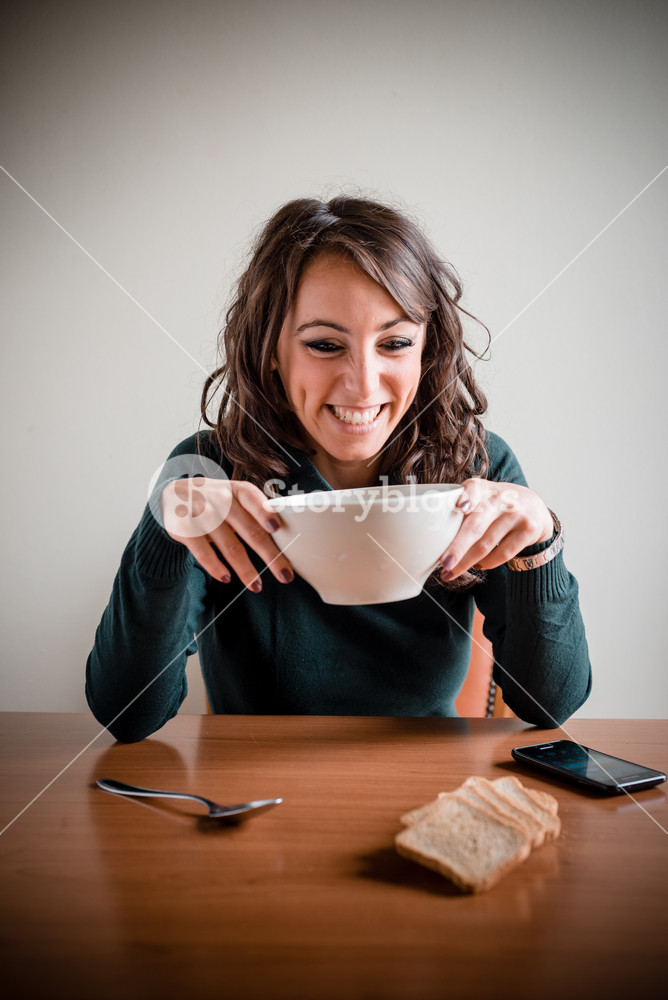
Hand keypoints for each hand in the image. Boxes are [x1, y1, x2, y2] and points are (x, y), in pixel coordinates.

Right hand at [160, 477, 292, 591]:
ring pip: (230, 547)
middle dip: (270, 555)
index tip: (277, 528)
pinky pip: (204, 553)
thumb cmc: (215, 500)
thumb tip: (287, 531)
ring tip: (258, 586)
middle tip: (285, 575)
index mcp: (236, 490)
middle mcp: (220, 500)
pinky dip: (216, 567)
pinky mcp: (185, 530)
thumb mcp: (233, 495)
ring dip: (246, 570)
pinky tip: (227, 578)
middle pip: (249, 531)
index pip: (252, 498)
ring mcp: (201, 515)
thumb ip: (256, 509)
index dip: (265, 512)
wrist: (172, 496)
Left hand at [440, 479, 553, 581]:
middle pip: (476, 526)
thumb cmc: (495, 506)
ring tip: (450, 572)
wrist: (535, 508)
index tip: (460, 507)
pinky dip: (486, 563)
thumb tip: (432, 538)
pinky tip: (477, 566)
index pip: (475, 489)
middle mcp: (501, 498)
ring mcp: (517, 514)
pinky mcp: (529, 530)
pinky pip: (502, 554)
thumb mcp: (482, 498)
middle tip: (443, 564)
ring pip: (486, 545)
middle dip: (457, 548)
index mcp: (483, 488)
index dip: (468, 497)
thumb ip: (461, 510)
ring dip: (466, 563)